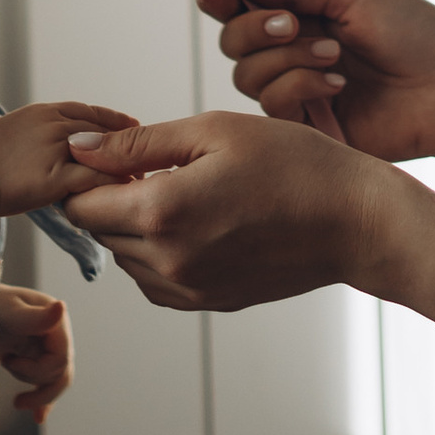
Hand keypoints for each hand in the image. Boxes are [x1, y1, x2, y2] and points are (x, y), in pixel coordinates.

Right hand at [0, 99, 139, 220]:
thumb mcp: (20, 132)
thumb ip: (48, 134)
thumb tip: (71, 144)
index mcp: (46, 111)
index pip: (92, 112)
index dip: (117, 122)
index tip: (135, 129)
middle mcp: (54, 124)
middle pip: (105, 132)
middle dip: (128, 146)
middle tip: (149, 160)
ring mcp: (55, 149)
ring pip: (104, 154)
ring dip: (126, 167)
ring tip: (143, 180)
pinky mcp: (53, 178)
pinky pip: (94, 180)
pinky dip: (112, 186)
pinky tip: (124, 195)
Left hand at [0, 281, 74, 421]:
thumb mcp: (9, 311)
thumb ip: (34, 317)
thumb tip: (62, 307)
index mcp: (55, 322)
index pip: (61, 358)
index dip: (36, 368)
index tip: (8, 360)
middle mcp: (57, 336)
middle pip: (61, 373)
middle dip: (34, 380)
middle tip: (7, 369)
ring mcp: (48, 349)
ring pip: (56, 381)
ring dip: (38, 394)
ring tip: (17, 401)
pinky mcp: (37, 360)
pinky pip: (48, 384)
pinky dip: (43, 402)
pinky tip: (38, 417)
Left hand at [65, 111, 434, 340]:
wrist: (356, 222)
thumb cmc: (295, 164)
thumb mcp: (215, 131)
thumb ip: (138, 143)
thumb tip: (78, 148)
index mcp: (162, 212)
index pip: (81, 202)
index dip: (93, 173)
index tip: (126, 154)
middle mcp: (167, 261)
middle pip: (99, 231)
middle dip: (114, 198)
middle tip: (162, 168)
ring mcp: (189, 289)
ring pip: (126, 258)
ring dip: (138, 226)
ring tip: (189, 193)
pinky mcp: (210, 302)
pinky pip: (156, 281)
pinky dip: (162, 253)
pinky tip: (201, 223)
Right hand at [198, 0, 434, 163]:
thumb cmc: (416, 34)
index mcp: (304, 16)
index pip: (242, 7)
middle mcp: (293, 54)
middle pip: (232, 42)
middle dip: (254, 27)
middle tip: (292, 23)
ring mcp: (299, 92)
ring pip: (246, 75)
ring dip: (287, 57)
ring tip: (335, 54)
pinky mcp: (308, 128)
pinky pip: (273, 105)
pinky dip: (301, 85)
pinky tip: (339, 84)